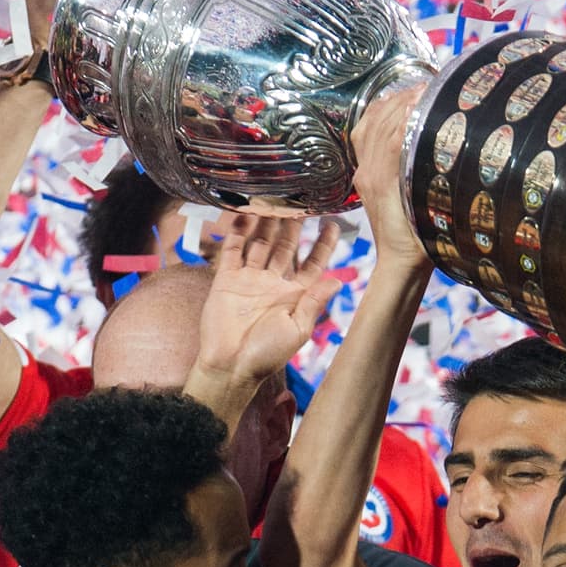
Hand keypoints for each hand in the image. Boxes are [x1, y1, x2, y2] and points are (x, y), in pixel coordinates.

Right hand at [192, 214, 341, 389]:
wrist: (230, 366)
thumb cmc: (267, 355)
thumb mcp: (298, 329)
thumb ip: (315, 302)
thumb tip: (339, 280)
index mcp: (294, 296)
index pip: (313, 263)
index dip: (323, 244)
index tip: (332, 223)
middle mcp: (273, 284)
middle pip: (286, 247)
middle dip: (293, 226)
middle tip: (299, 202)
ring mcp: (249, 280)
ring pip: (260, 243)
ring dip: (267, 224)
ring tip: (274, 200)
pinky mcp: (226, 280)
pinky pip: (233, 250)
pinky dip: (238, 232)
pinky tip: (245, 214)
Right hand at [350, 83, 430, 275]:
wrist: (402, 262)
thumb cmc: (413, 232)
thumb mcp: (407, 194)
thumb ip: (411, 171)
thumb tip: (436, 148)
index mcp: (368, 170)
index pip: (371, 122)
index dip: (390, 101)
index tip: (412, 90)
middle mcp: (366, 169)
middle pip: (376, 118)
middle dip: (401, 96)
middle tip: (425, 85)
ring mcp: (372, 176)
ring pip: (382, 126)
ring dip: (405, 105)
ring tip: (425, 91)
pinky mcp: (382, 184)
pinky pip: (390, 145)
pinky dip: (404, 124)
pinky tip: (418, 111)